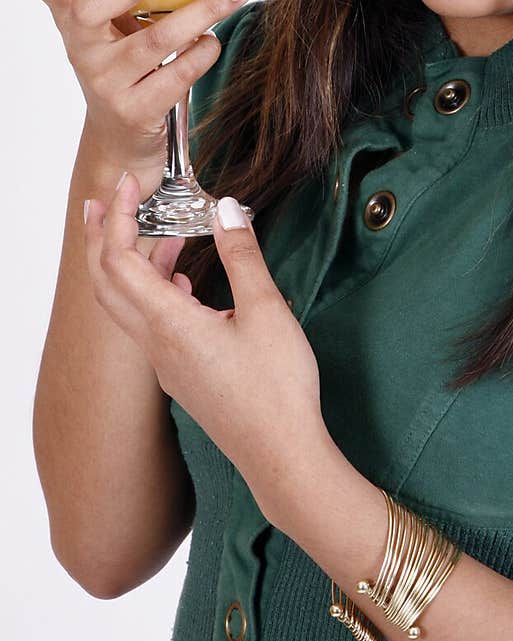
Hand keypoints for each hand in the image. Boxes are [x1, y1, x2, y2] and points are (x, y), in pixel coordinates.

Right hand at [20, 0, 255, 194]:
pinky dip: (203, 52)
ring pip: (153, 41)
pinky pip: (177, 75)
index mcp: (70, 16)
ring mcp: (106, 82)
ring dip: (202, 11)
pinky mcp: (136, 111)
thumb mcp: (117, 23)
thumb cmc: (127, 63)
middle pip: (88, 7)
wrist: (122, 138)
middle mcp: (81, 47)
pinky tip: (215, 38)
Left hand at [83, 171, 325, 503]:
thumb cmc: (277, 389)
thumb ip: (242, 254)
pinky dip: (154, 291)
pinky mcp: (182, 376)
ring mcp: (166, 364)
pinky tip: (183, 283)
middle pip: (107, 284)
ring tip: (157, 232)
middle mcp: (156, 345)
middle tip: (108, 201)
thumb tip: (226, 209)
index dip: (119, 218)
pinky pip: (150, 325)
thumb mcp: (267, 310)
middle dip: (102, 237)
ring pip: (127, 305)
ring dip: (131, 264)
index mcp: (170, 324)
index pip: (120, 261)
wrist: (281, 455)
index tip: (129, 185)